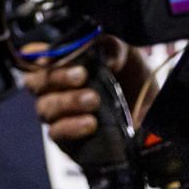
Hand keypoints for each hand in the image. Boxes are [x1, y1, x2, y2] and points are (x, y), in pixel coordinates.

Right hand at [19, 37, 149, 155]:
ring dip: (67, 101)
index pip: (34, 55)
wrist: (155, 125)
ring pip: (44, 107)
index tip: (61, 53)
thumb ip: (114, 46)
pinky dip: (71, 126)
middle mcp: (56, 90)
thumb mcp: (129, 58)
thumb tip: (106, 56)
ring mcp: (59, 117)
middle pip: (33, 82)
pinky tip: (91, 123)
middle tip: (81, 75)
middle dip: (55, 77)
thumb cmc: (135, 87)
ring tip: (94, 100)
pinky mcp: (67, 142)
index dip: (40, 53)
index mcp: (63, 65)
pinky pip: (56, 133)